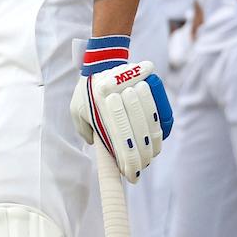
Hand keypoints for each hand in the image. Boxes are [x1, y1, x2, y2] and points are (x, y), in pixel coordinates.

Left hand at [70, 36, 172, 183]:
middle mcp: (119, 104)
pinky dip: (160, 131)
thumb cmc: (87, 89)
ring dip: (152, 147)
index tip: (131, 176)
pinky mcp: (145, 87)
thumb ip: (84, 130)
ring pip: (151, 127)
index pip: (120, 144)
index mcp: (101, 111)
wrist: (103, 60)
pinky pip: (158, 113)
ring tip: (149, 158)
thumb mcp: (76, 109)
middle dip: (142, 159)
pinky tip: (157, 143)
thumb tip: (97, 145)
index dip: (129, 163)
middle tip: (140, 169)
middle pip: (138, 139)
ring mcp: (133, 94)